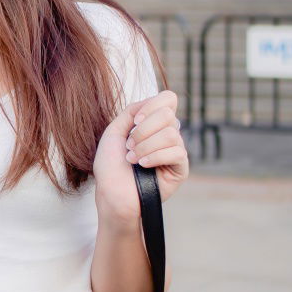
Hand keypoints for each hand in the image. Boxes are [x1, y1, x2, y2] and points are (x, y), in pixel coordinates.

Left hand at [93, 90, 188, 222]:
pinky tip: (143, 166)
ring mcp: (175, 150)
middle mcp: (166, 133)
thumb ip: (133, 111)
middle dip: (143, 130)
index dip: (152, 106)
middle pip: (168, 114)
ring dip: (145, 146)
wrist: (111, 192)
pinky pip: (177, 152)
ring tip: (133, 159)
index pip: (168, 99)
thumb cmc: (110, 164)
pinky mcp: (181, 168)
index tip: (135, 122)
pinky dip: (155, 157)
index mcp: (152, 123)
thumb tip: (154, 99)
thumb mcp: (115, 131)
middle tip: (129, 146)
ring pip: (171, 134)